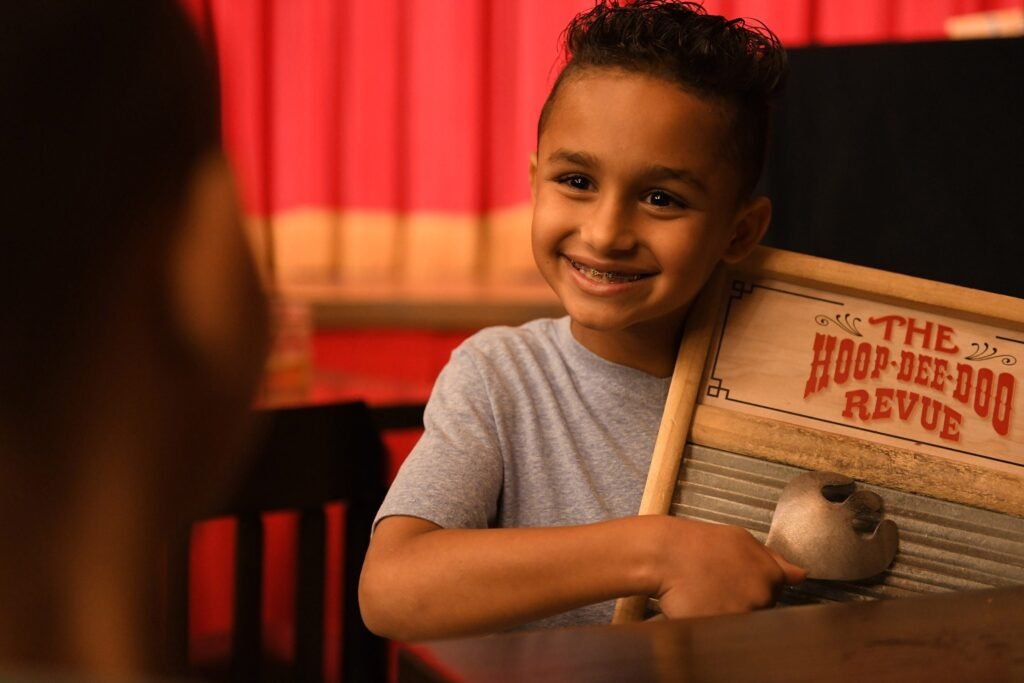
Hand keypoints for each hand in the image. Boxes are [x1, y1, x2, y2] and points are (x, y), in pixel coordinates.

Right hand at [652, 517, 805, 618]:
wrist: (665, 553)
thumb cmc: (699, 544)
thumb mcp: (741, 541)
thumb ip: (774, 560)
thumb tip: (802, 575)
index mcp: (771, 574)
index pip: (776, 594)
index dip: (755, 590)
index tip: (738, 584)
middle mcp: (762, 595)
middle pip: (761, 609)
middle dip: (744, 602)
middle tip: (719, 587)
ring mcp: (744, 612)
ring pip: (744, 622)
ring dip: (730, 612)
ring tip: (708, 595)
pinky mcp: (723, 626)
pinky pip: (727, 633)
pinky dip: (716, 623)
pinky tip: (702, 607)